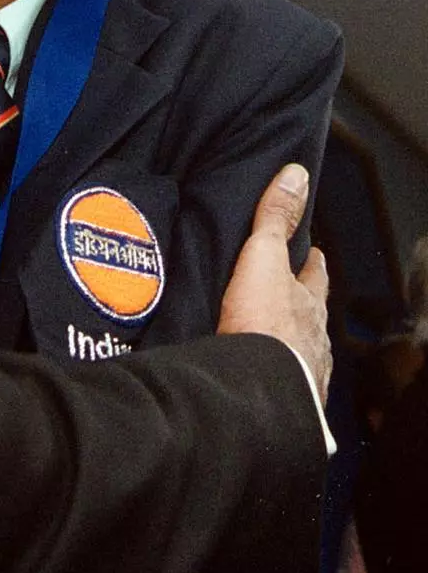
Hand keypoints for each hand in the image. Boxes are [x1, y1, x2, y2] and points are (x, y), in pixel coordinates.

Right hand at [217, 163, 331, 402]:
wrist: (257, 392)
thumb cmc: (264, 327)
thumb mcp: (264, 259)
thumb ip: (274, 220)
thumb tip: (295, 175)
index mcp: (308, 304)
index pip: (314, 275)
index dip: (311, 261)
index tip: (310, 251)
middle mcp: (312, 339)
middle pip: (308, 314)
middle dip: (299, 303)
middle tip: (286, 292)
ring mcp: (301, 371)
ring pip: (298, 348)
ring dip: (286, 341)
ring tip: (267, 335)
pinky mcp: (283, 397)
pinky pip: (281, 381)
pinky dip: (272, 373)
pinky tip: (258, 374)